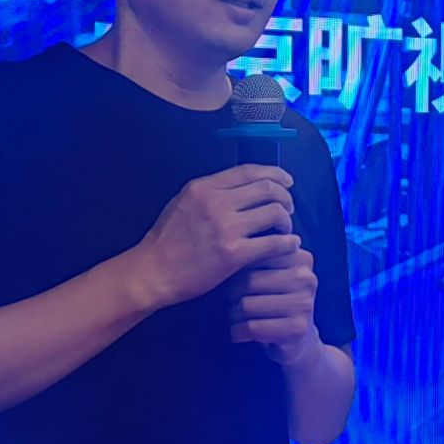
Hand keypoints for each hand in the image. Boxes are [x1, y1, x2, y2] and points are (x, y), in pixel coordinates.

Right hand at [127, 165, 296, 310]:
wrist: (153, 272)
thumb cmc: (166, 241)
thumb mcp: (181, 202)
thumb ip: (209, 192)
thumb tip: (239, 186)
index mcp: (204, 187)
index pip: (249, 171)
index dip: (275, 174)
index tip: (286, 181)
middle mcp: (216, 202)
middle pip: (268, 189)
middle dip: (285, 197)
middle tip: (288, 209)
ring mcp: (225, 228)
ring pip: (275, 213)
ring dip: (286, 221)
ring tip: (285, 230)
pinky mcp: (233, 254)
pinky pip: (273, 243)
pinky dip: (288, 244)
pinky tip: (290, 246)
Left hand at [228, 245, 319, 364]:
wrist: (298, 340)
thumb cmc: (275, 301)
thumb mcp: (271, 275)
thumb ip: (257, 256)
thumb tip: (224, 247)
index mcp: (299, 257)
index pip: (255, 254)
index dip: (236, 269)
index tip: (233, 279)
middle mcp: (305, 278)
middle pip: (248, 280)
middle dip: (230, 294)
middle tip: (229, 303)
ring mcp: (303, 304)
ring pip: (247, 305)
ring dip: (232, 315)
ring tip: (235, 317)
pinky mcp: (297, 328)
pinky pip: (252, 327)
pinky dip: (238, 332)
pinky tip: (239, 333)